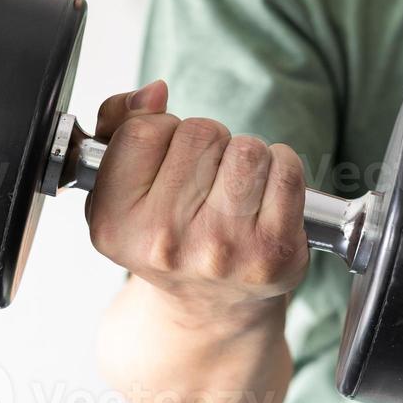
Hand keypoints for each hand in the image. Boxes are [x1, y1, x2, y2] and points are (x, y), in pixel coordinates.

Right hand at [85, 80, 310, 318]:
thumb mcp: (117, 190)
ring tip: (234, 187)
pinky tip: (265, 194)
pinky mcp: (273, 252)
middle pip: (199, 132)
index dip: (162, 132)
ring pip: (246, 148)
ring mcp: (222, 248)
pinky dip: (281, 168)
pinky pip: (286, 169)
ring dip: (245, 155)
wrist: (208, 310)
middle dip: (207, 143)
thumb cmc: (164, 236)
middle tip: (203, 179)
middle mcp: (165, 241)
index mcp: (116, 224)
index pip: (143, 131)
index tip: (167, 159)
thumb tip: (153, 93)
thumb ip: (116, 126)